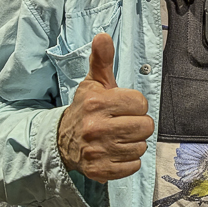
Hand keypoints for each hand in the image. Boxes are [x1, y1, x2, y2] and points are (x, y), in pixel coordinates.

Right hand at [57, 33, 154, 182]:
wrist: (61, 141)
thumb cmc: (86, 108)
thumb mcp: (93, 82)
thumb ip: (102, 59)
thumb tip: (103, 36)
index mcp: (97, 103)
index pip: (141, 103)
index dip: (135, 104)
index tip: (122, 106)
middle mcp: (96, 127)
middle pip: (146, 126)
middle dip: (138, 124)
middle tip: (123, 123)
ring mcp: (98, 151)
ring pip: (141, 147)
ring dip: (133, 143)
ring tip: (118, 137)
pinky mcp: (100, 171)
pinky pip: (134, 166)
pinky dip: (128, 161)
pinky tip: (115, 152)